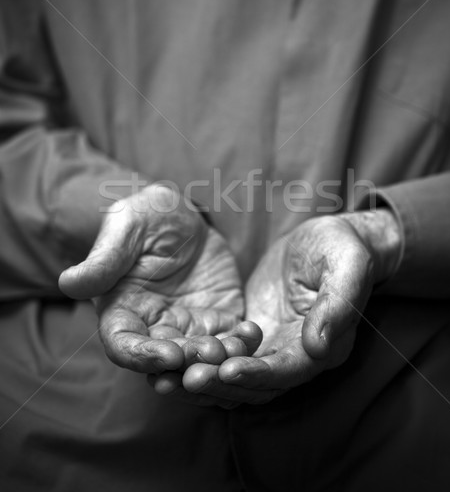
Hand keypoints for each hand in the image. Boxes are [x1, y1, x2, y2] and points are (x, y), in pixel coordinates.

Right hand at [59, 184, 258, 373]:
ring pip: (199, 357)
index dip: (143, 356)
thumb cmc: (146, 217)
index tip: (168, 354)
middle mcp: (154, 327)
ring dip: (216, 360)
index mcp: (123, 311)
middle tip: (209, 355)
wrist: (185, 215)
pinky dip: (240, 342)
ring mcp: (188, 326)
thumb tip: (69, 283)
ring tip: (234, 349)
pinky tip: (251, 333)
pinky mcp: (218, 319)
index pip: (124, 345)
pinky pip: (229, 338)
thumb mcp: (126, 227)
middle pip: (166, 359)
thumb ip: (104, 259)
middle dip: (187, 363)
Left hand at [156, 210, 400, 405]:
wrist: (326, 240)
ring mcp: (273, 346)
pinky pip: (225, 354)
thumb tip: (318, 346)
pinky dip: (201, 361)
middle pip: (257, 384)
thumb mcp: (346, 266)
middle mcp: (297, 356)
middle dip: (222, 384)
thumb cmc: (341, 247)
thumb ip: (336, 305)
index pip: (289, 371)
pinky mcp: (253, 334)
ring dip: (205, 380)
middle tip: (185, 379)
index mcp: (324, 345)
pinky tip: (171, 356)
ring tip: (168, 377)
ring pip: (236, 376)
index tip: (227, 370)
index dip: (258, 373)